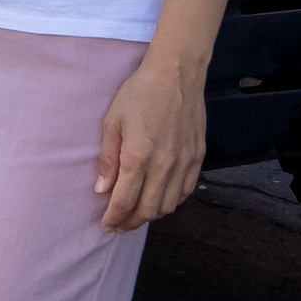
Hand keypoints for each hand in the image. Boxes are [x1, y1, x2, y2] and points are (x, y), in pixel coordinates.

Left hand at [95, 54, 206, 229]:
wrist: (175, 75)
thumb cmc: (139, 93)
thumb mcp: (112, 122)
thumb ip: (108, 159)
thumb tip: (102, 190)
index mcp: (139, 156)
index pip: (125, 200)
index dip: (114, 218)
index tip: (106, 225)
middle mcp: (164, 165)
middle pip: (148, 209)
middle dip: (131, 222)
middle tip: (119, 225)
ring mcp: (184, 163)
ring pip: (169, 205)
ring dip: (152, 215)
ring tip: (137, 215)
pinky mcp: (198, 158)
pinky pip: (186, 191)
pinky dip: (172, 202)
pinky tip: (161, 200)